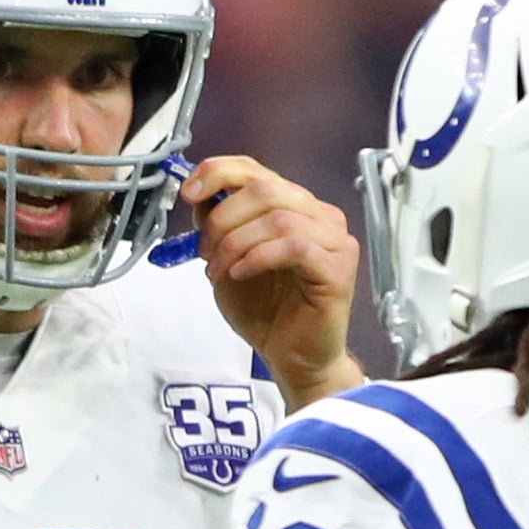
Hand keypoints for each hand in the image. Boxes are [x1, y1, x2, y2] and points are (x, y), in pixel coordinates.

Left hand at [183, 156, 362, 410]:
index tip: (188, 194)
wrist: (292, 358)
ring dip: (236, 243)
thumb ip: (219, 224)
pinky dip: (258, 257)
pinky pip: (294, 247)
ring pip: (278, 218)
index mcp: (295, 206)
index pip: (257, 170)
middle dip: (223, 218)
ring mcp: (335, 242)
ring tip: (219, 271)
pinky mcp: (339, 270)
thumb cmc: (268, 312)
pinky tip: (241, 274)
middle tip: (204, 250)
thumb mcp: (228, 258)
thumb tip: (199, 195)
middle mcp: (320, 216)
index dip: (219, 173)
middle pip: (266, 189)